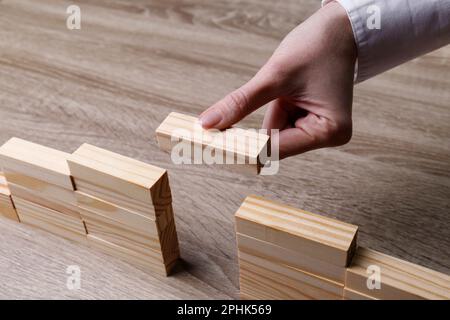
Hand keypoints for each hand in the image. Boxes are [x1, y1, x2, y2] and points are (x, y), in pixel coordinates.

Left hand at [199, 2, 356, 158]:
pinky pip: (279, 124)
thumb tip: (207, 124)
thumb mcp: (275, 76)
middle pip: (274, 145)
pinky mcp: (309, 121)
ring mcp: (317, 129)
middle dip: (249, 133)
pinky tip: (280, 93)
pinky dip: (270, 111)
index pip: (276, 149)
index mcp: (329, 131)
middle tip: (215, 128)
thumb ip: (240, 103)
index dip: (243, 147)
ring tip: (275, 92)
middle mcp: (326, 136)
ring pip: (273, 134)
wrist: (338, 29)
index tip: (212, 143)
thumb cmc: (317, 46)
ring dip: (263, 115)